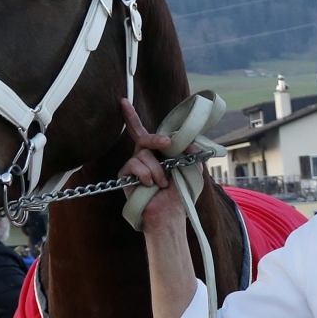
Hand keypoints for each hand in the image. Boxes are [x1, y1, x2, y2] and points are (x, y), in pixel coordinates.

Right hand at [120, 100, 184, 241]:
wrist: (169, 215)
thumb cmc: (180, 195)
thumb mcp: (192, 170)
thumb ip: (190, 152)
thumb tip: (188, 140)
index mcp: (159, 154)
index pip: (144, 133)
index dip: (132, 118)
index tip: (124, 102)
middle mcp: (144, 157)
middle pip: (144, 138)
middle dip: (156, 140)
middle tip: (167, 144)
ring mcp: (134, 166)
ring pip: (142, 154)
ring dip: (157, 169)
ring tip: (163, 184)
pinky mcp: (125, 175)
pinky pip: (134, 165)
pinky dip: (146, 175)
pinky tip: (150, 185)